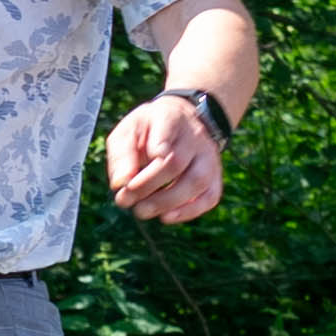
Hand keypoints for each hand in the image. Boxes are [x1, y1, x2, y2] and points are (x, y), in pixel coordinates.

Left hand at [101, 92, 222, 222]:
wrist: (182, 123)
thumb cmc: (148, 131)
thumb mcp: (128, 131)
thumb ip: (121, 155)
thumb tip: (119, 184)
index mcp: (170, 117)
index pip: (166, 131)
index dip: (156, 149)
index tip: (135, 170)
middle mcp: (195, 136)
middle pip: (176, 162)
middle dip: (147, 186)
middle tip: (124, 200)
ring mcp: (209, 157)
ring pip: (196, 181)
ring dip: (166, 202)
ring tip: (141, 211)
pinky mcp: (215, 177)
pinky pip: (209, 197)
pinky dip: (188, 212)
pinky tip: (166, 217)